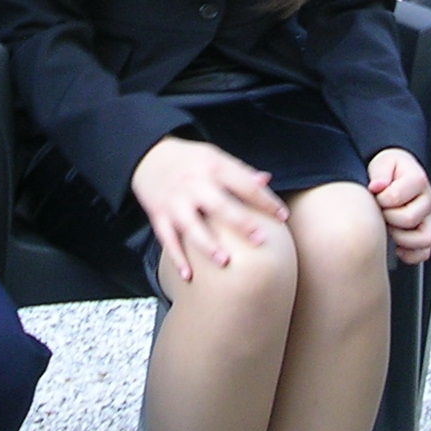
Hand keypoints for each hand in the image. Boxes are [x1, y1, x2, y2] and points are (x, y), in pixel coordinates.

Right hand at [130, 136, 287, 283]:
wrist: (149, 155)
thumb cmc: (190, 160)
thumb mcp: (215, 158)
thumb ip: (239, 172)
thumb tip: (266, 180)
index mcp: (212, 167)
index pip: (243, 184)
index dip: (264, 200)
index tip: (282, 217)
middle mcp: (193, 183)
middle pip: (219, 205)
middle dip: (240, 223)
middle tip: (260, 240)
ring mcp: (175, 200)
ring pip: (191, 225)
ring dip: (207, 244)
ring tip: (224, 261)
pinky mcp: (158, 214)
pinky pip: (167, 238)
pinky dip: (176, 257)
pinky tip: (188, 275)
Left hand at [367, 147, 430, 264]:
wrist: (391, 176)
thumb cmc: (387, 170)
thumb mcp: (381, 163)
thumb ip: (380, 172)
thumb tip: (378, 186)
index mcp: (418, 180)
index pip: (396, 198)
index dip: (381, 199)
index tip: (376, 195)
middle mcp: (427, 200)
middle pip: (409, 219)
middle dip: (388, 217)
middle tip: (381, 211)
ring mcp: (428, 218)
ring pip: (423, 239)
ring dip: (400, 237)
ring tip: (389, 227)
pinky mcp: (425, 234)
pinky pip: (424, 252)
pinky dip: (410, 254)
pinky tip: (397, 248)